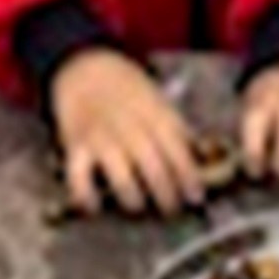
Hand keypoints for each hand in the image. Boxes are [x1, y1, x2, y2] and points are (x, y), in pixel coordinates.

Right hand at [50, 49, 202, 217]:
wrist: (83, 67)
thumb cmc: (127, 90)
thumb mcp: (158, 100)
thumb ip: (177, 129)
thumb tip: (203, 158)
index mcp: (154, 114)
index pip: (177, 150)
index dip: (189, 177)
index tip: (196, 199)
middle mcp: (129, 127)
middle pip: (154, 169)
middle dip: (166, 195)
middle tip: (171, 210)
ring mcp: (101, 138)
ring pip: (121, 178)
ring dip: (133, 199)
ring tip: (138, 207)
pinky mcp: (75, 146)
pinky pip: (79, 178)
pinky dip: (86, 196)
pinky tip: (95, 207)